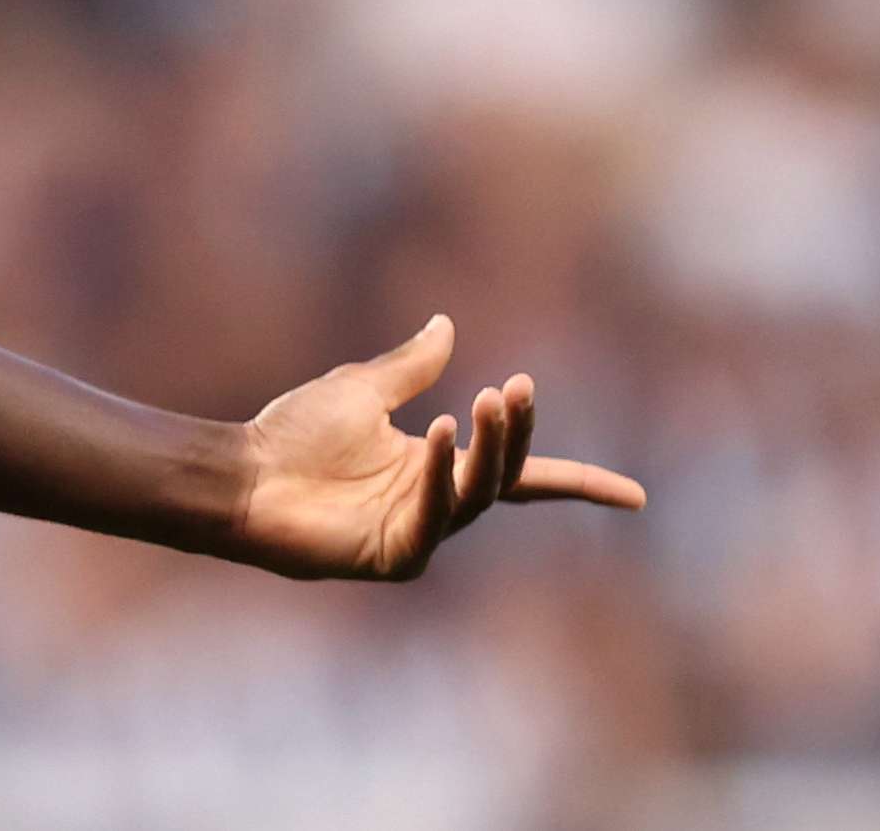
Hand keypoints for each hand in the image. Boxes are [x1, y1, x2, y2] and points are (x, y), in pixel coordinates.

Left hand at [226, 316, 641, 580]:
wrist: (243, 474)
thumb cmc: (293, 436)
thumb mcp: (361, 389)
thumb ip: (410, 366)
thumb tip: (446, 324)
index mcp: (438, 467)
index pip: (522, 477)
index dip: (578, 483)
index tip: (637, 496)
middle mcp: (437, 503)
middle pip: (504, 475)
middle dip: (518, 434)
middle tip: (518, 388)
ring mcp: (419, 533)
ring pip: (477, 493)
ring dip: (487, 449)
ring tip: (490, 399)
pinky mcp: (394, 555)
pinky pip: (432, 517)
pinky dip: (439, 477)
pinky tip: (435, 438)